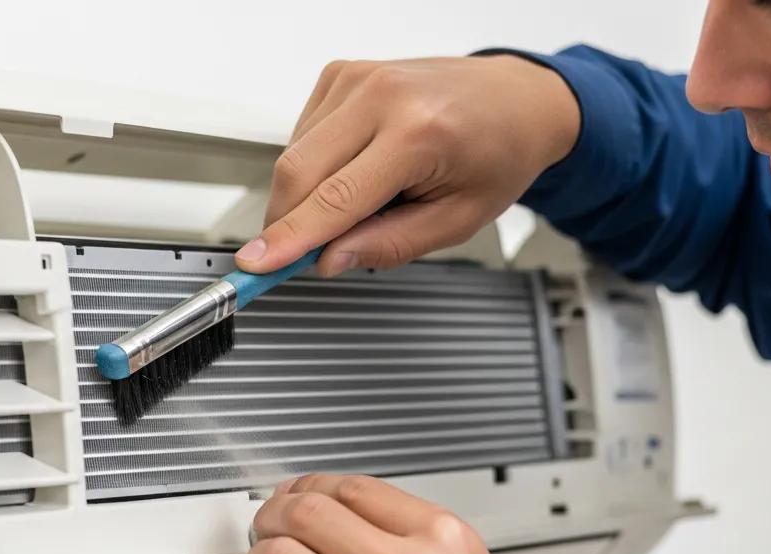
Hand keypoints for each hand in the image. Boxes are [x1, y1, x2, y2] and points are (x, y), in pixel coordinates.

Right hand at [234, 55, 580, 276]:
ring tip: (369, 199)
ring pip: (294, 155)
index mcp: (419, 132)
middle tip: (299, 258)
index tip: (255, 263)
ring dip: (309, 195)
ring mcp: (357, 78)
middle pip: (299, 172)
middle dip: (287, 224)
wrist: (516, 100)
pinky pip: (303, 136)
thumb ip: (391, 244)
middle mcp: (382, 95)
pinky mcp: (340, 74)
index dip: (289, 237)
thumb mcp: (459, 219)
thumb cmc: (498, 153)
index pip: (335, 197)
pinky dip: (317, 167)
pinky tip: (358, 169)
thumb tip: (329, 259)